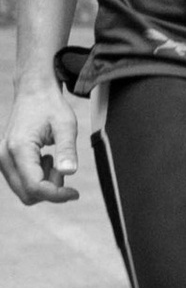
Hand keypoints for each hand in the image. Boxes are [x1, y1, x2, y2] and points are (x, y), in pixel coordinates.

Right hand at [3, 80, 81, 205]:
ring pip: (24, 191)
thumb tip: (69, 172)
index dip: (57, 195)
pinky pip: (21, 182)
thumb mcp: (66, 125)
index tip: (76, 193)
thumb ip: (67, 149)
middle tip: (63, 167)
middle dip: (50, 190)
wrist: (33, 92)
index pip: (35, 186)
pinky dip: (38, 179)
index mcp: (19, 148)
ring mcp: (2, 159)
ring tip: (53, 160)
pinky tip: (46, 159)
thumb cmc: (50, 106)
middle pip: (27, 194)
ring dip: (44, 184)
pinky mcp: (5, 160)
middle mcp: (4, 156)